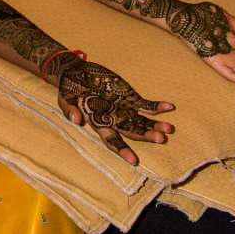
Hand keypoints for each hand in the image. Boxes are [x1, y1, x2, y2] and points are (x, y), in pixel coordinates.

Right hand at [53, 56, 173, 163]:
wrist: (76, 73)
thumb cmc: (68, 89)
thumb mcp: (64, 98)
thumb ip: (69, 109)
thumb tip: (76, 120)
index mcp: (99, 123)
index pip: (112, 140)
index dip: (123, 150)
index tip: (133, 160)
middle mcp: (114, 120)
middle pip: (133, 132)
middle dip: (147, 136)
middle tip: (161, 139)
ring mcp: (124, 109)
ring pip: (143, 122)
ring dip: (156, 125)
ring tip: (170, 129)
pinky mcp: (130, 98)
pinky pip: (146, 105)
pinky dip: (157, 107)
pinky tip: (169, 107)